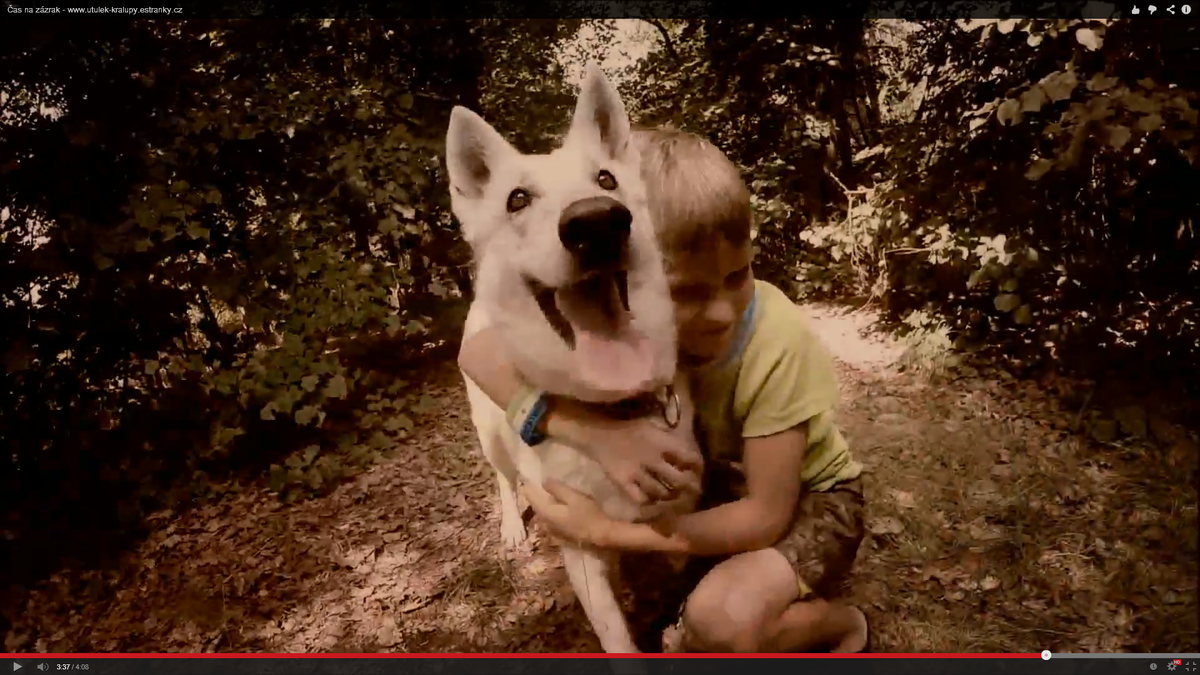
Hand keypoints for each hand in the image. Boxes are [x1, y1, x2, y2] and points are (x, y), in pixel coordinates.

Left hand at [520, 479, 611, 546]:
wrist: (600, 535)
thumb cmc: (588, 514)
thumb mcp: (573, 497)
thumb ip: (557, 489)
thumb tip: (544, 482)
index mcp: (546, 512)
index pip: (531, 498)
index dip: (528, 486)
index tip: (527, 477)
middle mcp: (545, 522)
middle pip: (536, 505)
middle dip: (535, 494)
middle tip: (536, 482)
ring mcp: (553, 528)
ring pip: (543, 511)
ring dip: (543, 501)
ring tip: (546, 490)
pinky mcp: (561, 531)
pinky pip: (550, 516)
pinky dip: (550, 508)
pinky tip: (556, 503)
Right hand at [579, 413, 702, 504]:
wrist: (599, 433)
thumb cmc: (629, 429)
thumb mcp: (653, 428)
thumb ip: (669, 441)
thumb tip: (687, 453)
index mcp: (662, 443)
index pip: (688, 457)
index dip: (697, 467)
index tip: (698, 471)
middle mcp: (652, 459)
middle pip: (678, 480)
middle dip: (688, 488)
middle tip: (692, 492)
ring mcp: (637, 472)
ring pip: (660, 491)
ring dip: (669, 496)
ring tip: (672, 498)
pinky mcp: (624, 482)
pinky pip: (640, 498)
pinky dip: (648, 502)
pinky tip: (651, 500)